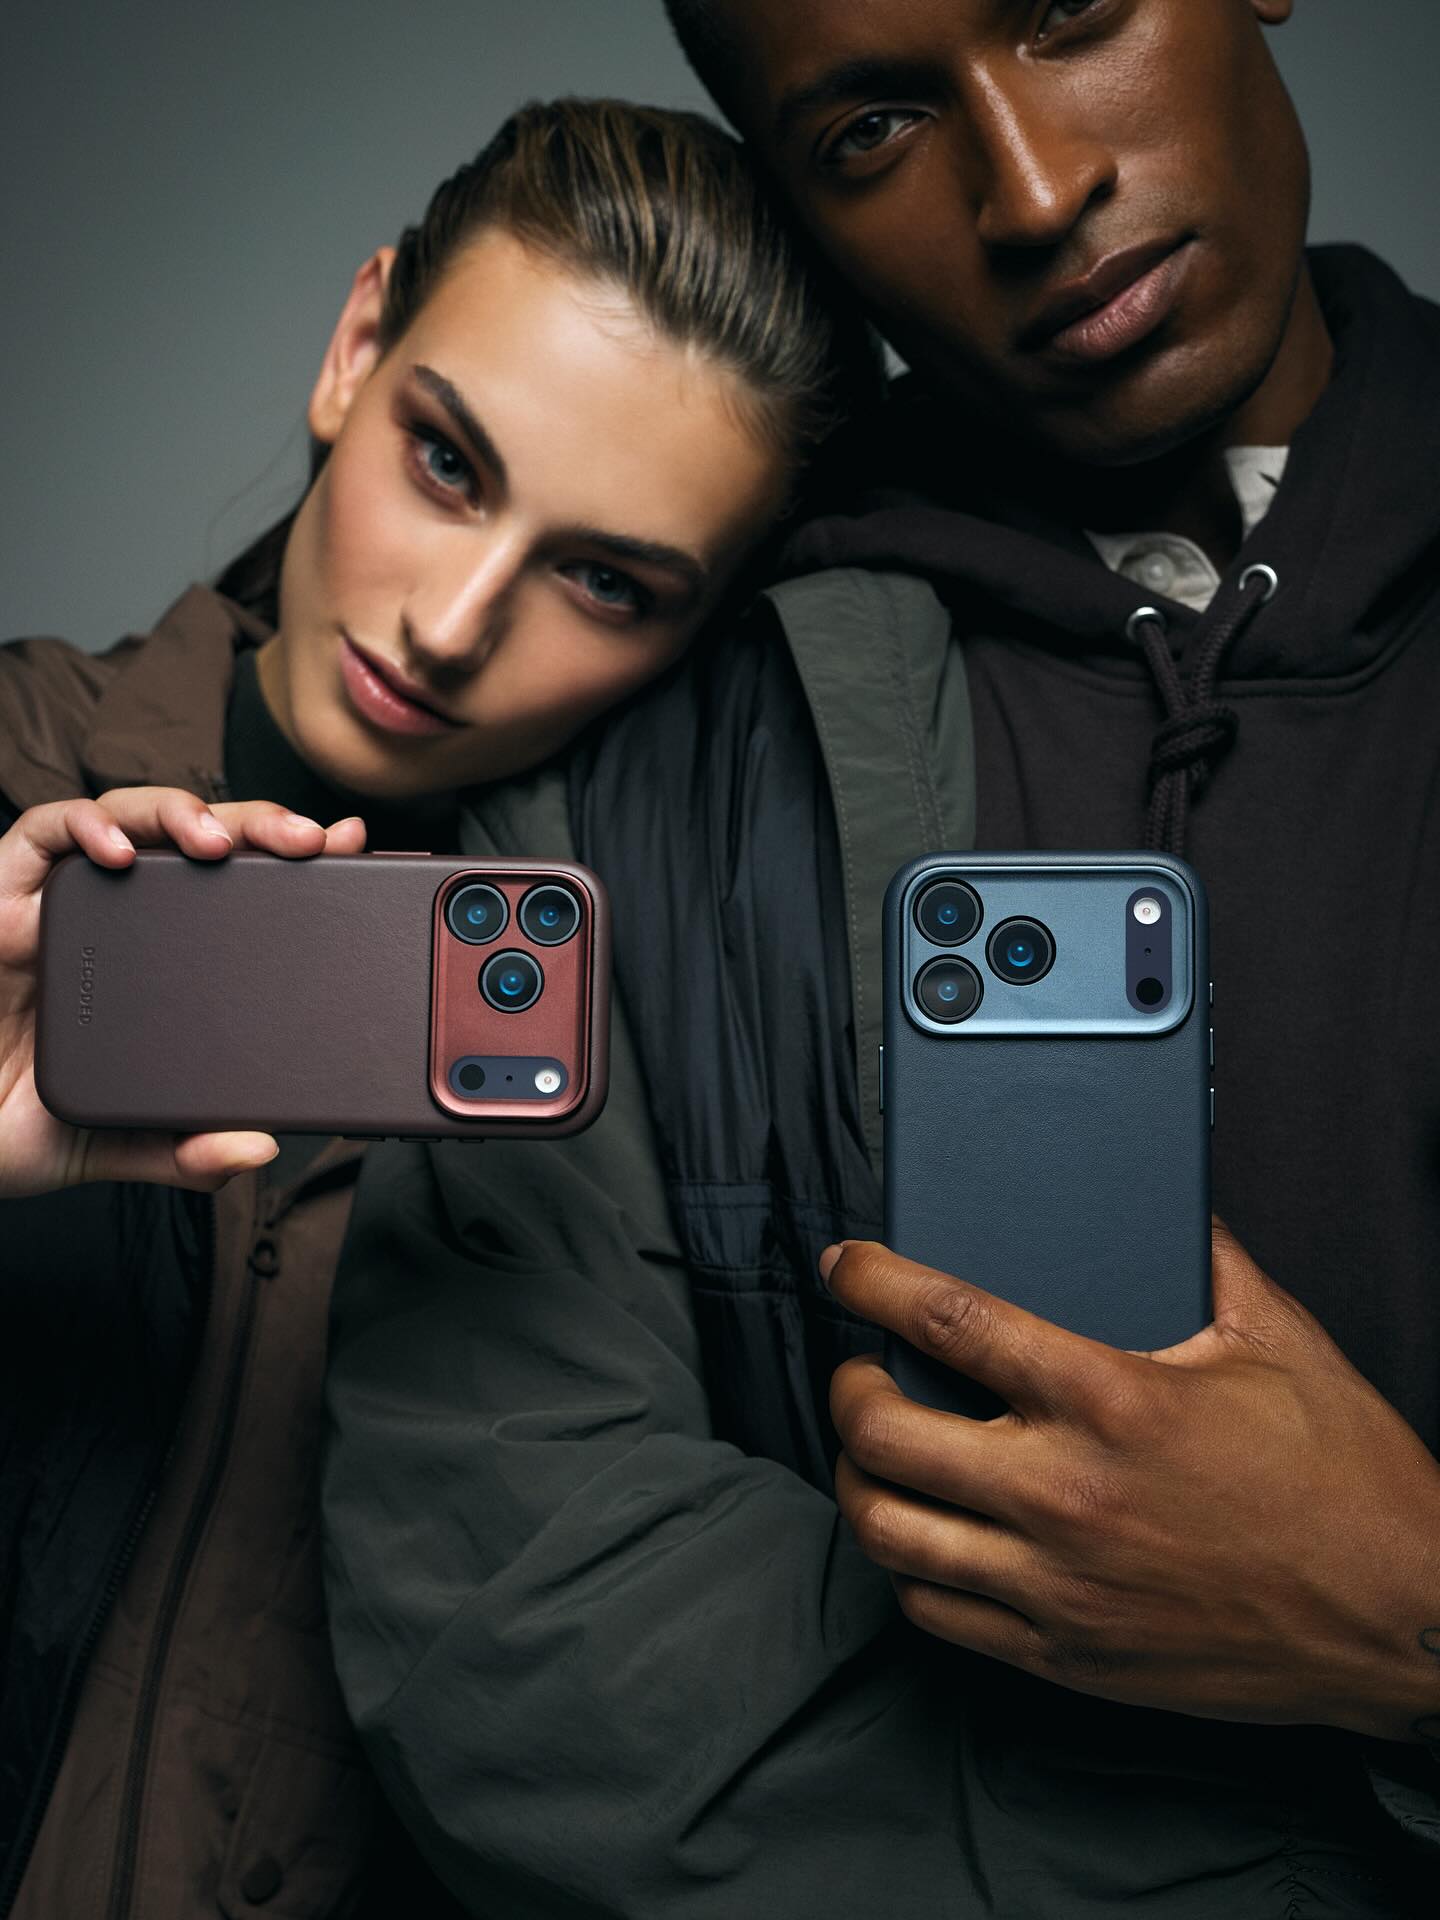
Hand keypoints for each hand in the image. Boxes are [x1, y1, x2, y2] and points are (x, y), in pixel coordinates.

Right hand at [0, 788, 365, 1196]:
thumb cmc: (20, 1122)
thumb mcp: (120, 1145)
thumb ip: (184, 1151)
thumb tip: (256, 1148)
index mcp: (160, 961)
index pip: (236, 889)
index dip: (291, 860)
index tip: (349, 848)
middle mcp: (117, 917)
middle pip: (195, 838)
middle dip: (256, 822)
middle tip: (307, 839)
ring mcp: (59, 900)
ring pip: (127, 815)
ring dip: (180, 813)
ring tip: (221, 842)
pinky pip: (41, 833)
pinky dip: (84, 828)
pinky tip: (121, 853)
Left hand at [825, 1224, 1439, 1741]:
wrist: (1403, 1625)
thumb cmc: (1348, 1486)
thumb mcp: (1282, 1339)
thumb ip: (1207, 1254)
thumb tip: (1164, 1197)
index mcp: (1113, 1400)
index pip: (949, 1320)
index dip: (873, 1281)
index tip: (845, 1263)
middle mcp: (1068, 1494)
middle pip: (884, 1432)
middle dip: (844, 1386)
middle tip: (857, 1364)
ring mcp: (1058, 1585)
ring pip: (889, 1533)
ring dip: (855, 1478)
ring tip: (873, 1447)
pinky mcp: (1066, 1655)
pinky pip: (936, 1614)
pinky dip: (906, 1566)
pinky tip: (924, 1532)